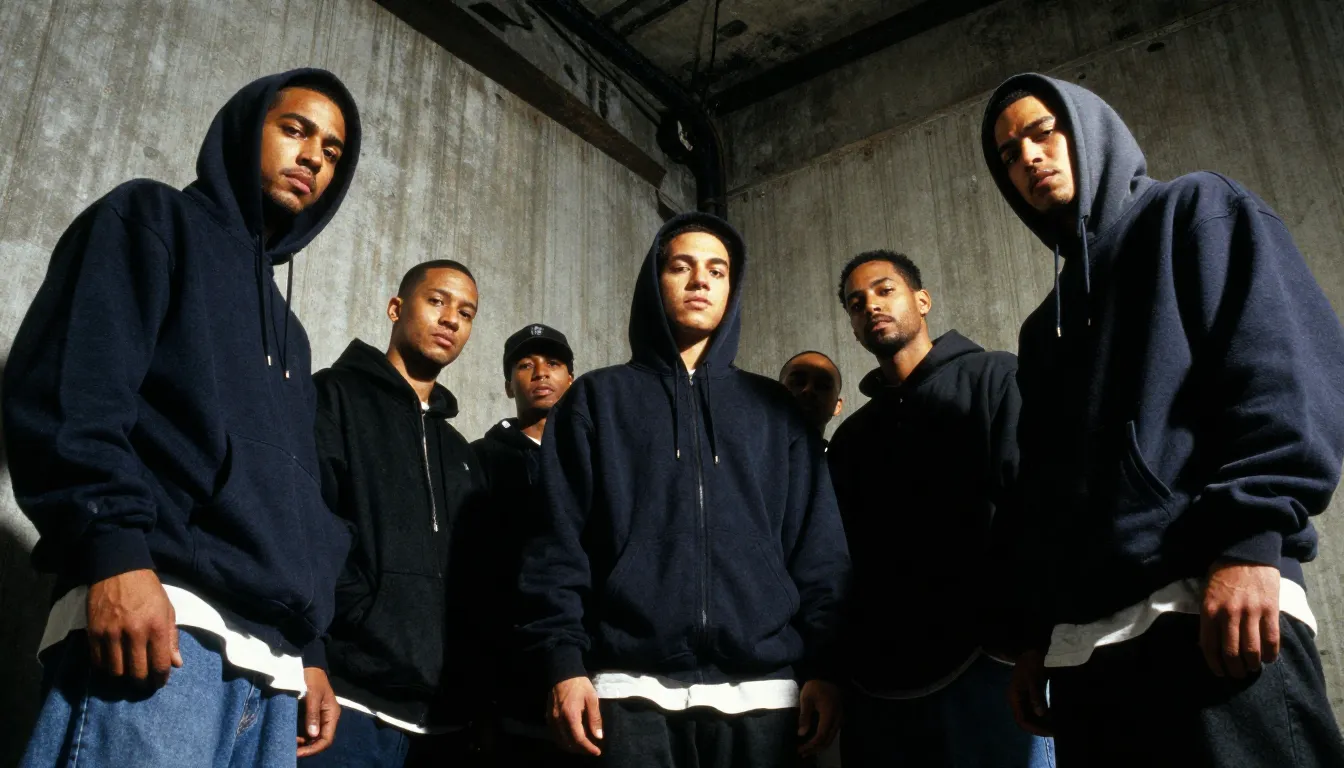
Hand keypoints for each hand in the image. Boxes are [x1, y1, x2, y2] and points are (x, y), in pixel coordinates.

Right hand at [86, 569, 181, 686]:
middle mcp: (134, 633)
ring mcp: (112, 634)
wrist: (118, 570)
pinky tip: (112, 664)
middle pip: (137, 673)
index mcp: (157, 627)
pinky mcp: (93, 633)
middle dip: (143, 683)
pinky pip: (98, 662)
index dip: (160, 679)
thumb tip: (176, 664)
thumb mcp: (167, 609)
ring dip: (123, 677)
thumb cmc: (148, 590)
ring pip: (116, 672)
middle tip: (144, 683)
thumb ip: (172, 638)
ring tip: (128, 673)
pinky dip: (105, 668)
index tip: (159, 682)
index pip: (160, 664)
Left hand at [296, 667, 340, 756]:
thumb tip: (312, 734)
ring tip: (288, 744)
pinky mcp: (309, 715)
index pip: (326, 739)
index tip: (299, 752)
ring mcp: (317, 717)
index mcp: (332, 714)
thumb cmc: (312, 678)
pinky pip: (305, 729)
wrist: (308, 665)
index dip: (314, 748)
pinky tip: (289, 735)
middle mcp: (326, 718)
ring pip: (311, 737)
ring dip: (301, 743)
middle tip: (291, 751)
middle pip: (319, 740)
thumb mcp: (313, 695)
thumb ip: (312, 714)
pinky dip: (298, 735)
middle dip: (307, 748)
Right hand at [549, 676, 602, 755]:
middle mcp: (559, 720)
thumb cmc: (580, 685)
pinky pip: (555, 734)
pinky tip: (571, 738)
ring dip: (571, 747)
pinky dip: (563, 740)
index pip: (579, 739)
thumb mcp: (592, 699)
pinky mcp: (548, 717)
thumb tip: (598, 736)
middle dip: (581, 749)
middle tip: (591, 749)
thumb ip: (595, 719)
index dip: (588, 748)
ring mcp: (552, 719)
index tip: (597, 752)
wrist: (563, 673)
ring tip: (583, 746)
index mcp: (571, 715)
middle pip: (568, 743)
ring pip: (560, 741)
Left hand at [797, 679, 841, 756]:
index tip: (800, 749)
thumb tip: (801, 733)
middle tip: (802, 753)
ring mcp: (839, 719)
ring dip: (819, 746)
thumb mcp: (806, 698)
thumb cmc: (815, 685)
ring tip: (806, 751)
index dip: (811, 745)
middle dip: (815, 749)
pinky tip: (814, 742)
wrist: (828, 676)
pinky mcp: (838, 718)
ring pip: (831, 739)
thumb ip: (804, 716)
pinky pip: (832, 734)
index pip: (821, 735)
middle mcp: (837, 719)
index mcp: (829, 714)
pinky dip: (823, 740)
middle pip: (827, 740)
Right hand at [1008, 649, 1051, 736]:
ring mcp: (1023, 697)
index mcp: (1014, 697)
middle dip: (1039, 727)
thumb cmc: (1030, 663)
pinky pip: (1035, 708)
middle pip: (1026, 719)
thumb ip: (1036, 696)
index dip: (1034, 728)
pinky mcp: (1030, 694)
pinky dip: (1044, 714)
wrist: (1032, 649)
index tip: (1048, 732)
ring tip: (1056, 725)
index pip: (1021, 720)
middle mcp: (1017, 700)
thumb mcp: (1033, 679)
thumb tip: (1041, 713)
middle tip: (1055, 731)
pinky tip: (1053, 715)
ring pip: (1031, 715)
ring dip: (1042, 721)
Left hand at [1201, 561, 1280, 678]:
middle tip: (1238, 674)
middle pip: (1231, 652)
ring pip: (1251, 650)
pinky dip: (1271, 654)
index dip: (1214, 664)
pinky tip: (1269, 658)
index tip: (1220, 672)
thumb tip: (1207, 642)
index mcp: (1209, 610)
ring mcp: (1250, 612)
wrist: (1246, 551)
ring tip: (1253, 668)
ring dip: (1252, 664)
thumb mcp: (1206, 593)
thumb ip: (1208, 616)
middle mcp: (1229, 614)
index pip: (1209, 646)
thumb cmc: (1222, 572)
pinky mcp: (1270, 609)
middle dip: (1234, 669)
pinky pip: (1271, 639)